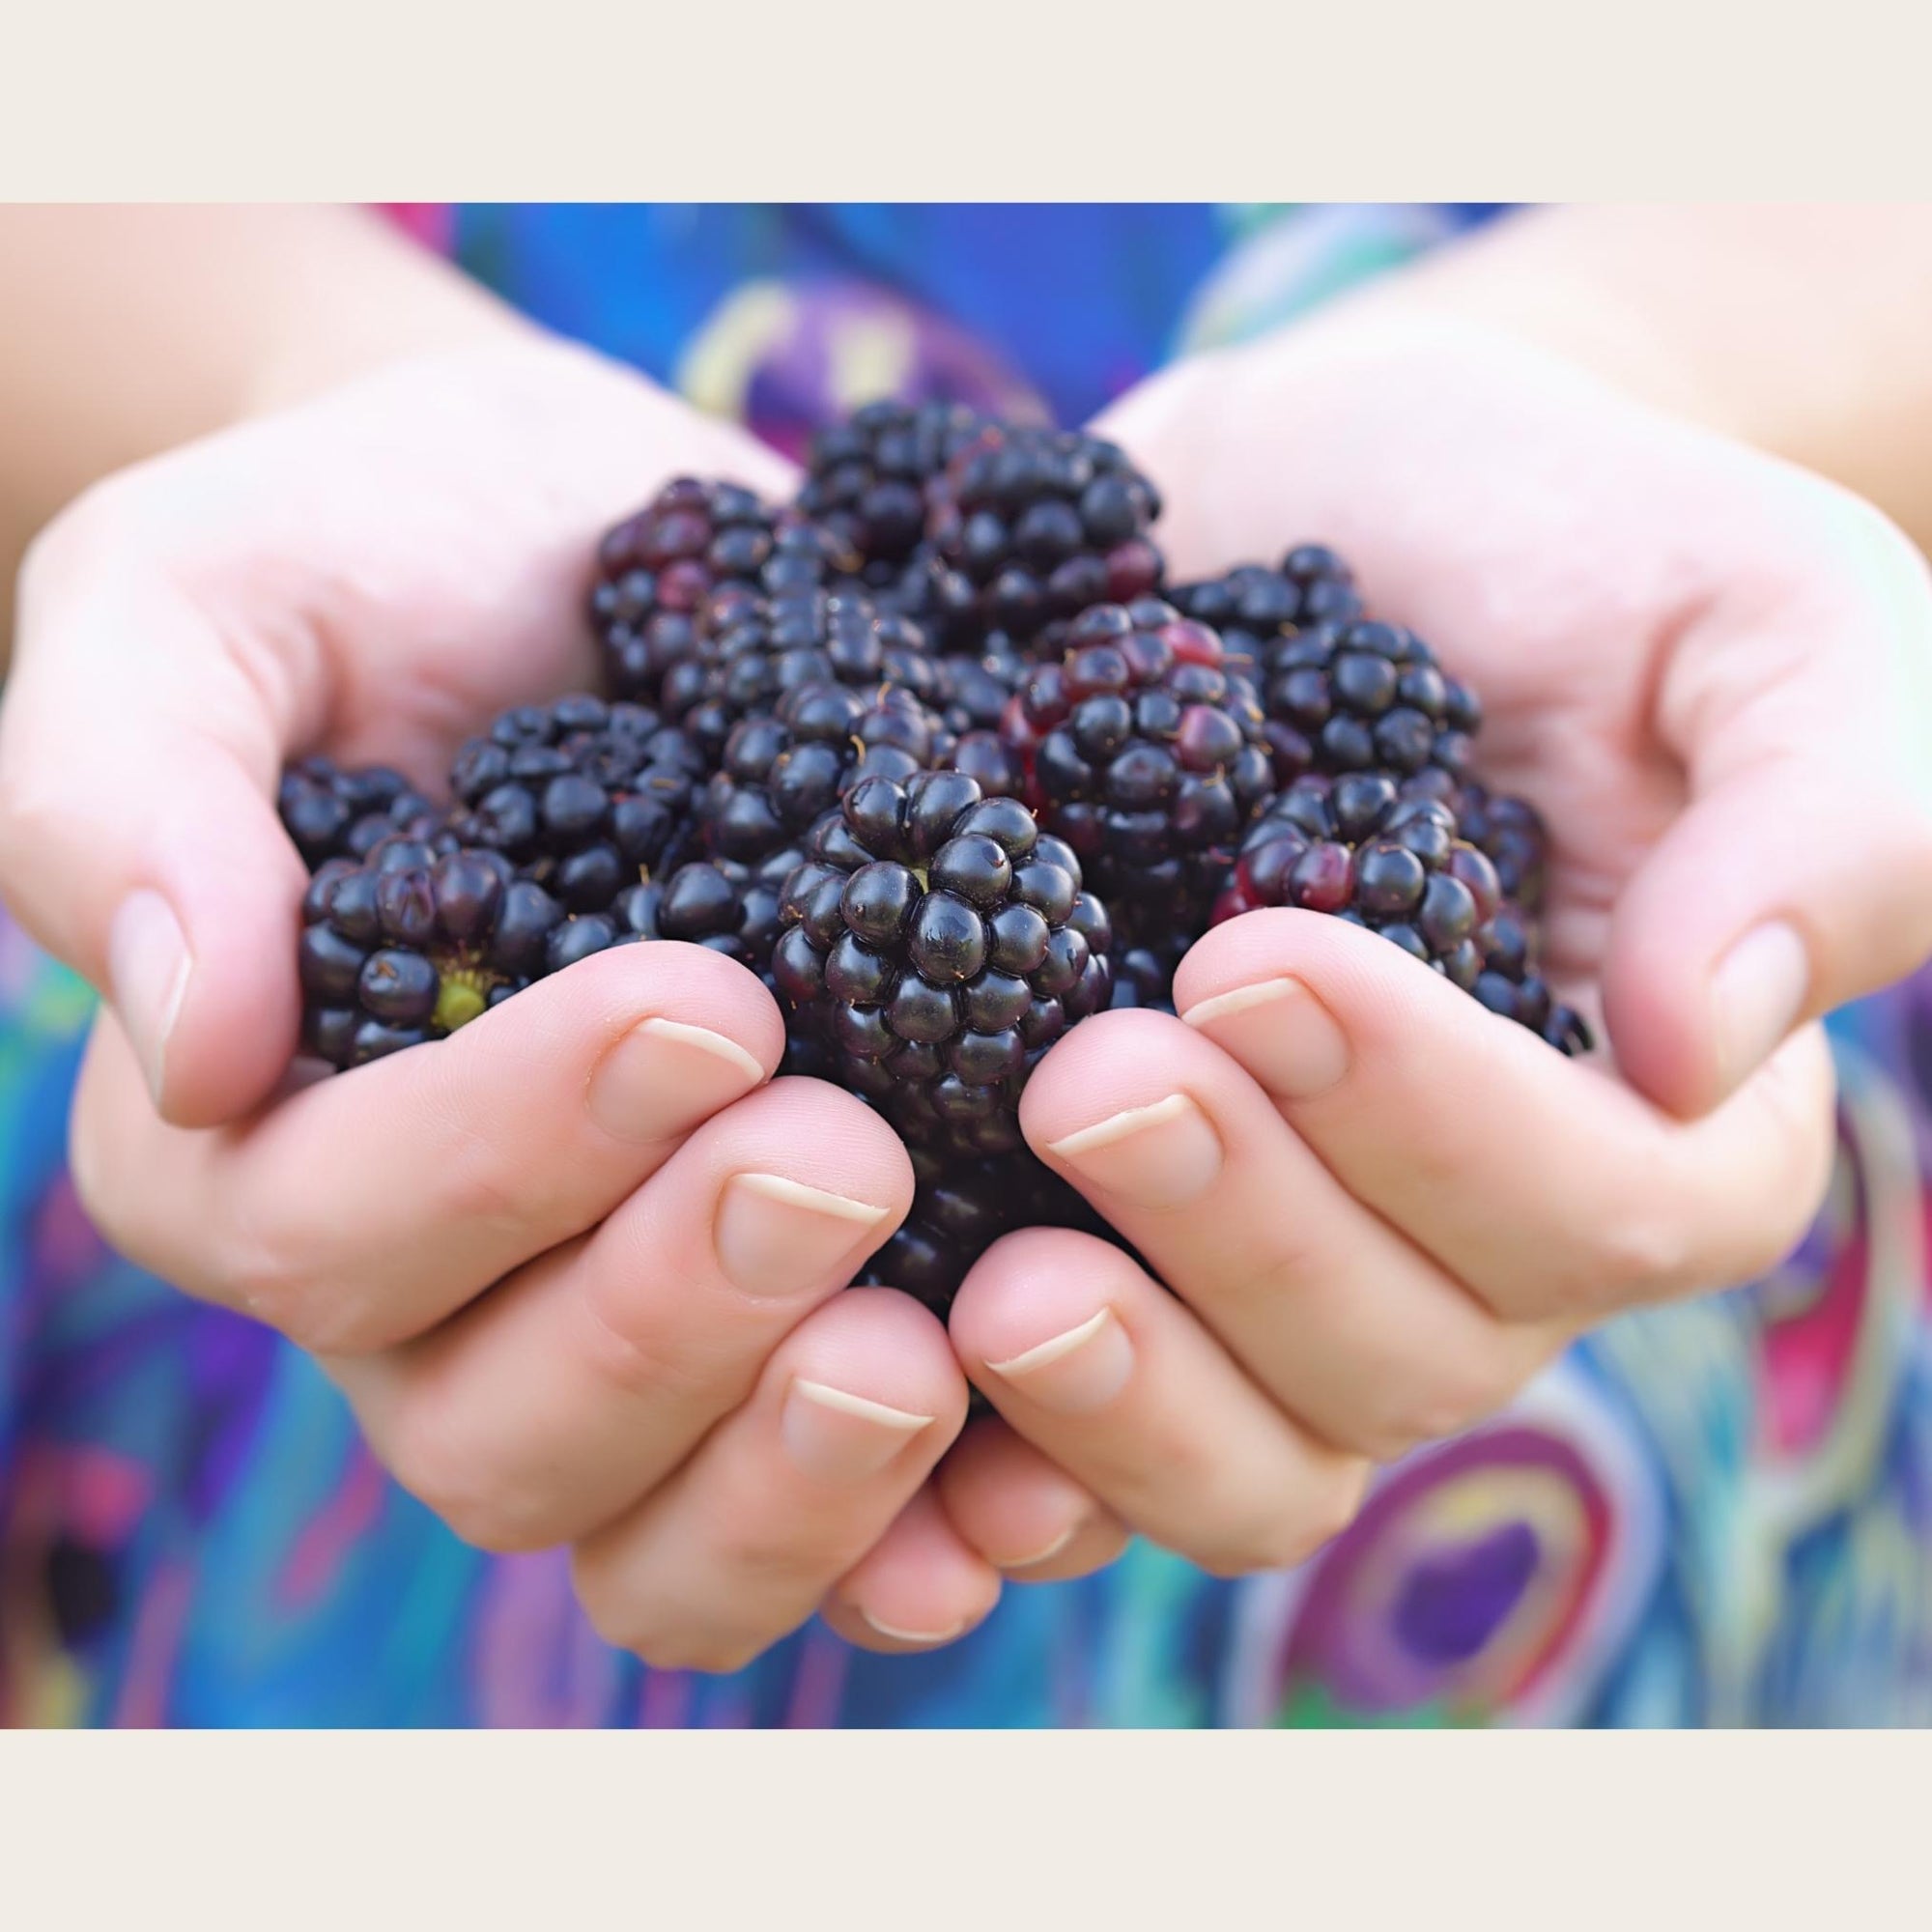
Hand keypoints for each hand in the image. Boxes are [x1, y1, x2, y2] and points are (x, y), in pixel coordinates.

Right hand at [0, 339, 994, 1669]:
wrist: (586, 546)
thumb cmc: (367, 557)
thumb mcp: (204, 601)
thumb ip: (132, 792)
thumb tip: (188, 1046)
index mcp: (258, 1140)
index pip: (325, 1229)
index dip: (506, 1152)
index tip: (708, 1002)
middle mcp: (437, 1283)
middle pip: (501, 1430)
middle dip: (671, 1320)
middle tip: (846, 1161)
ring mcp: (621, 1319)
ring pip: (655, 1532)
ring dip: (798, 1476)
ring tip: (941, 1343)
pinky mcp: (794, 1313)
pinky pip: (837, 1516)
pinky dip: (932, 1524)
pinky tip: (1050, 1477)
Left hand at [927, 315, 1931, 1589]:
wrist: (1308, 507)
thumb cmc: (1556, 540)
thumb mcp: (1751, 603)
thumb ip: (1823, 806)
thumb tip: (1705, 1038)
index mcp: (1650, 1112)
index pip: (1606, 1210)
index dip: (1436, 1124)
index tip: (1256, 959)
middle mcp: (1467, 1230)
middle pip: (1402, 1355)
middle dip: (1246, 1241)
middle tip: (1086, 1082)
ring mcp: (1282, 1254)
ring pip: (1254, 1448)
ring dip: (1124, 1399)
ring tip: (983, 1291)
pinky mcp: (1115, 1238)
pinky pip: (1074, 1433)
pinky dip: (988, 1461)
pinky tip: (892, 1395)